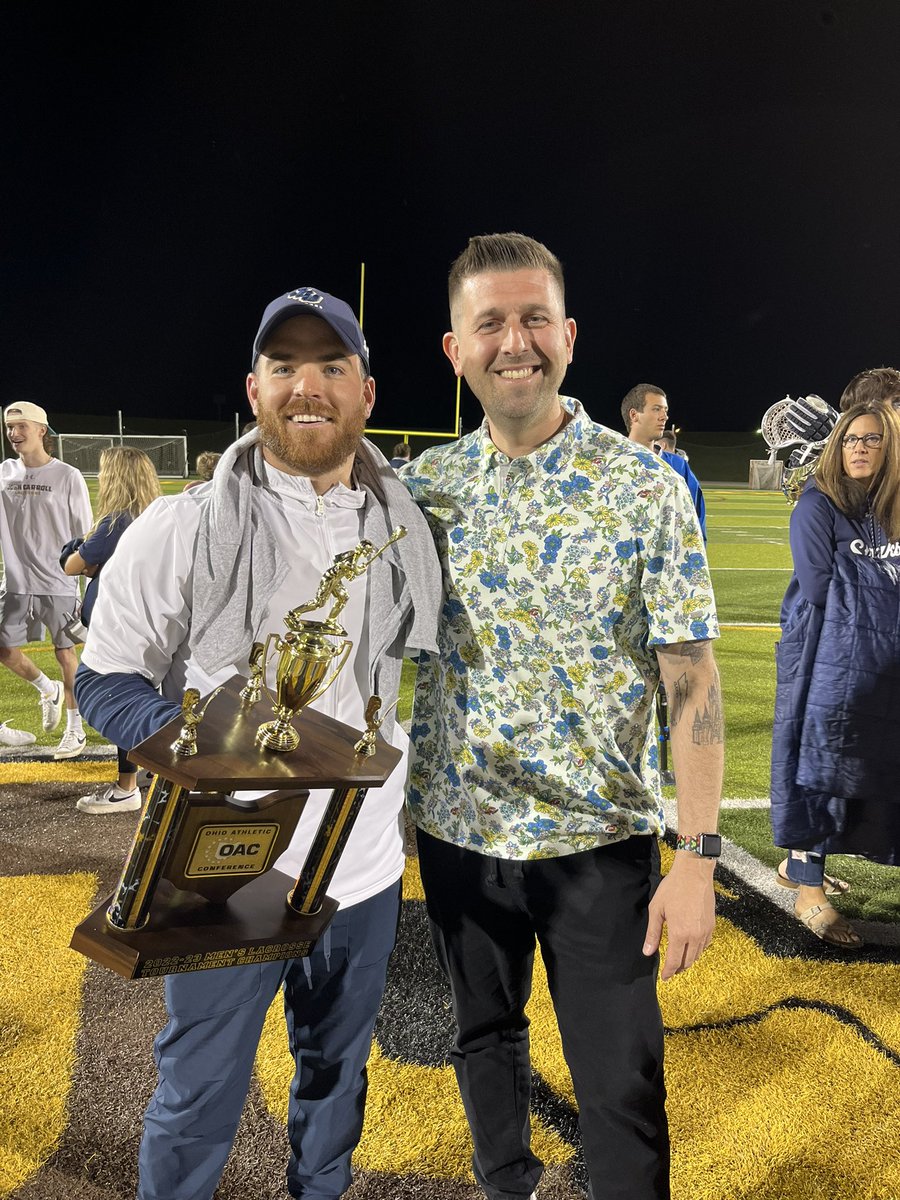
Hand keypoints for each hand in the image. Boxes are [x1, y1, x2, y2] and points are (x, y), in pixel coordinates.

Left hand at [643, 855, 715, 979]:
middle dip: (678, 968)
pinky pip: (705, 945)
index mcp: (679, 934)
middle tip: (671, 970)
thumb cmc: (673, 888)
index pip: (674, 961)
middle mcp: (695, 936)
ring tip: (680, 961)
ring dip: (688, 960)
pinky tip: (691, 948)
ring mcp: (706, 931)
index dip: (669, 972)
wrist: (695, 873)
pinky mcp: (712, 925)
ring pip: (697, 955)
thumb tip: (648, 952)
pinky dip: (698, 951)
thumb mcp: (657, 909)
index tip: (664, 977)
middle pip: (687, 961)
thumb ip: (653, 933)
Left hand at [784, 395, 837, 443]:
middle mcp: (824, 427)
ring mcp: (818, 435)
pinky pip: (803, 435)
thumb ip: (821, 404)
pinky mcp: (813, 441)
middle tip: (792, 406)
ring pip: (805, 427)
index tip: (799, 401)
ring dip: (795, 420)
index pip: (816, 411)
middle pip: (810, 419)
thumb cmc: (831, 421)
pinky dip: (795, 429)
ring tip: (788, 414)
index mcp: (829, 419)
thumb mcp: (831, 411)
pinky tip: (789, 423)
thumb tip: (810, 397)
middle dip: (800, 412)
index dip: (807, 406)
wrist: (836, 436)